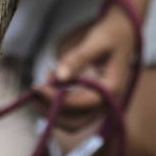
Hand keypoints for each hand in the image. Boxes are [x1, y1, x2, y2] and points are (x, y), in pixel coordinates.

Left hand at [38, 6, 137, 127]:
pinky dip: (57, 102)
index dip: (57, 100)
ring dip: (52, 111)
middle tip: (32, 95)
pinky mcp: (91, 100)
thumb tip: (59, 78)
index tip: (37, 88)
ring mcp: (100, 104)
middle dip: (51, 112)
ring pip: (72, 121)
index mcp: (112, 89)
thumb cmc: (111, 35)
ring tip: (37, 89)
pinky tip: (50, 80)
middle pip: (75, 122)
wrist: (122, 33)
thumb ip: (78, 59)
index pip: (81, 105)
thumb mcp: (95, 42)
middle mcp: (107, 102)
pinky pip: (72, 110)